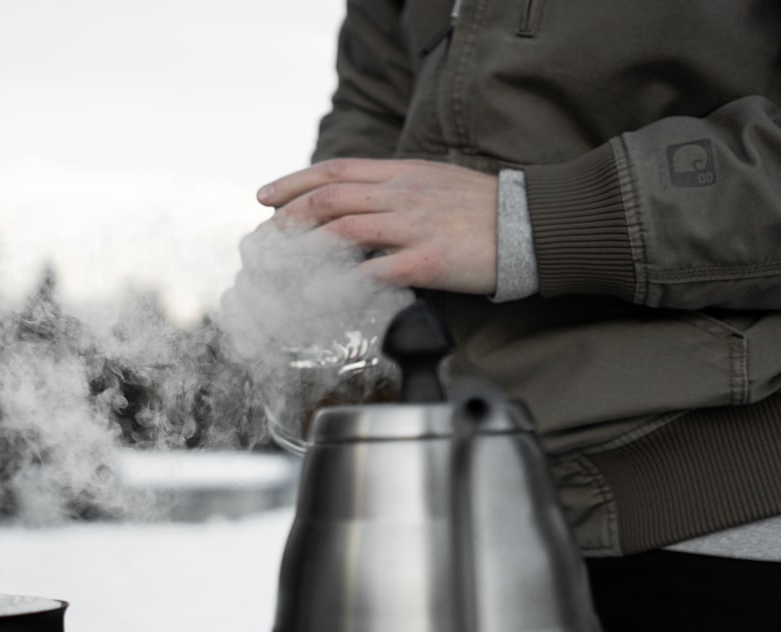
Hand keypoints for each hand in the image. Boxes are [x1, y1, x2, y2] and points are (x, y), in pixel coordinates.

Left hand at [257, 158, 498, 294]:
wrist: (532, 224)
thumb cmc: (482, 208)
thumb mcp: (434, 181)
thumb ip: (394, 188)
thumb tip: (354, 202)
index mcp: (402, 173)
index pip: (335, 171)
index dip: (293, 183)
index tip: (264, 198)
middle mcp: (403, 194)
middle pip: (330, 198)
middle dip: (289, 217)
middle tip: (266, 238)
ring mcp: (415, 227)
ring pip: (344, 229)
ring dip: (307, 248)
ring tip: (285, 266)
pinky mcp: (429, 261)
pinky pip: (376, 271)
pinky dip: (345, 283)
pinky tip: (326, 294)